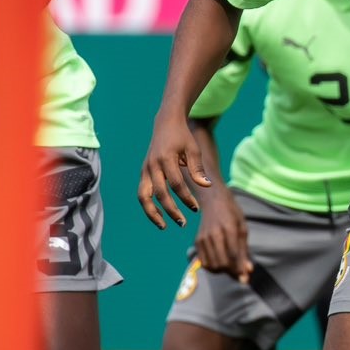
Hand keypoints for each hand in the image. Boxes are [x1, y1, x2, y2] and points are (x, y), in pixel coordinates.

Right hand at [138, 114, 211, 229]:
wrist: (165, 123)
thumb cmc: (183, 137)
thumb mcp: (194, 150)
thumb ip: (198, 169)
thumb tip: (206, 186)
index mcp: (166, 158)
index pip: (176, 184)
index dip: (186, 198)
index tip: (196, 208)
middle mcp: (152, 165)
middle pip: (159, 194)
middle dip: (171, 210)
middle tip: (183, 223)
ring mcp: (145, 170)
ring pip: (143, 197)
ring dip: (153, 213)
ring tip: (164, 226)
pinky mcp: (143, 173)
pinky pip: (142, 193)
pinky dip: (149, 206)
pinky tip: (160, 215)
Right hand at [192, 183, 251, 280]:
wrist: (213, 201)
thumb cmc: (232, 213)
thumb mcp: (243, 228)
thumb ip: (244, 250)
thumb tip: (248, 271)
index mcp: (229, 229)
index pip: (233, 255)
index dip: (240, 269)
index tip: (246, 278)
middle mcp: (214, 235)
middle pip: (222, 263)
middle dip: (232, 272)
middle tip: (239, 272)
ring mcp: (203, 238)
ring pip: (212, 265)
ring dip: (223, 271)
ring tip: (230, 267)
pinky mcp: (197, 242)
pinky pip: (204, 262)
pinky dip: (213, 267)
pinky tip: (220, 263)